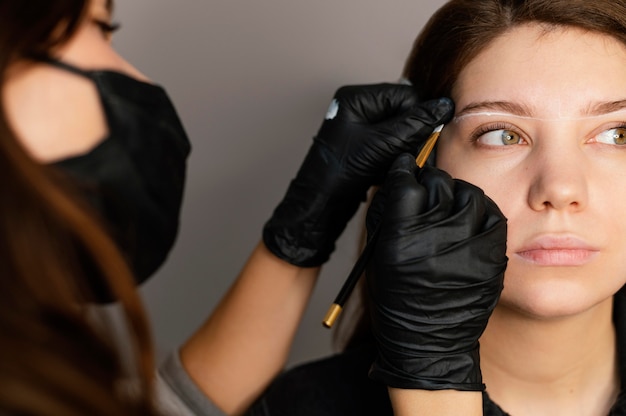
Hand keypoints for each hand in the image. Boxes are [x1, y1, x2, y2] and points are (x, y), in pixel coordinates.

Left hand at [263, 84, 453, 266]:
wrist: (321, 203)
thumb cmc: (342, 171)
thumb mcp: (384, 144)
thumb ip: (416, 123)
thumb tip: (444, 105)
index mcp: (356, 98)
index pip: (404, 94)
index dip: (418, 115)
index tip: (426, 136)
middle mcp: (356, 107)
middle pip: (402, 111)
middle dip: (409, 133)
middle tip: (407, 152)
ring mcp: (358, 127)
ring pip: (398, 129)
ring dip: (403, 146)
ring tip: (392, 162)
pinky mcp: (362, 145)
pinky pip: (389, 143)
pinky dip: (394, 154)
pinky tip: (385, 168)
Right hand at [366, 153, 506, 389]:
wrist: (428, 341)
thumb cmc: (397, 297)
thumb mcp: (379, 253)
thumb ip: (389, 212)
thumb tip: (403, 176)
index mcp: (401, 240)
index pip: (406, 183)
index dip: (404, 172)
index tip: (405, 169)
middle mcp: (435, 241)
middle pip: (439, 184)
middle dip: (431, 182)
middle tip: (427, 190)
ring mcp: (469, 249)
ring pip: (470, 194)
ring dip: (457, 194)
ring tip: (449, 205)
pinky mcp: (491, 258)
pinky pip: (493, 216)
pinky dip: (481, 211)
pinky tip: (470, 219)